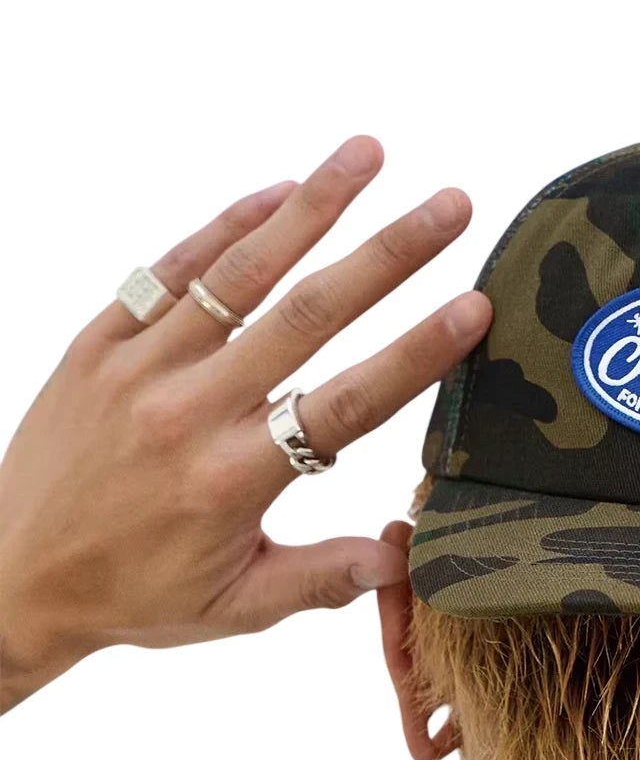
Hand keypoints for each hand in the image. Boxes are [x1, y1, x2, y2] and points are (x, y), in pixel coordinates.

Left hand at [0, 135, 491, 711]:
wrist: (11, 576)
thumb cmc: (135, 595)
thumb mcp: (237, 605)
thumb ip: (324, 578)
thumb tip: (406, 557)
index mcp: (233, 479)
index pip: (345, 404)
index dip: (416, 355)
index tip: (472, 309)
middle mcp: (189, 411)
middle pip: (306, 315)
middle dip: (388, 254)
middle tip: (452, 206)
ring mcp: (140, 367)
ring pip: (238, 273)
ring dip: (310, 206)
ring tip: (368, 154)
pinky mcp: (98, 343)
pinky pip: (170, 271)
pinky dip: (225, 227)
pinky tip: (278, 194)